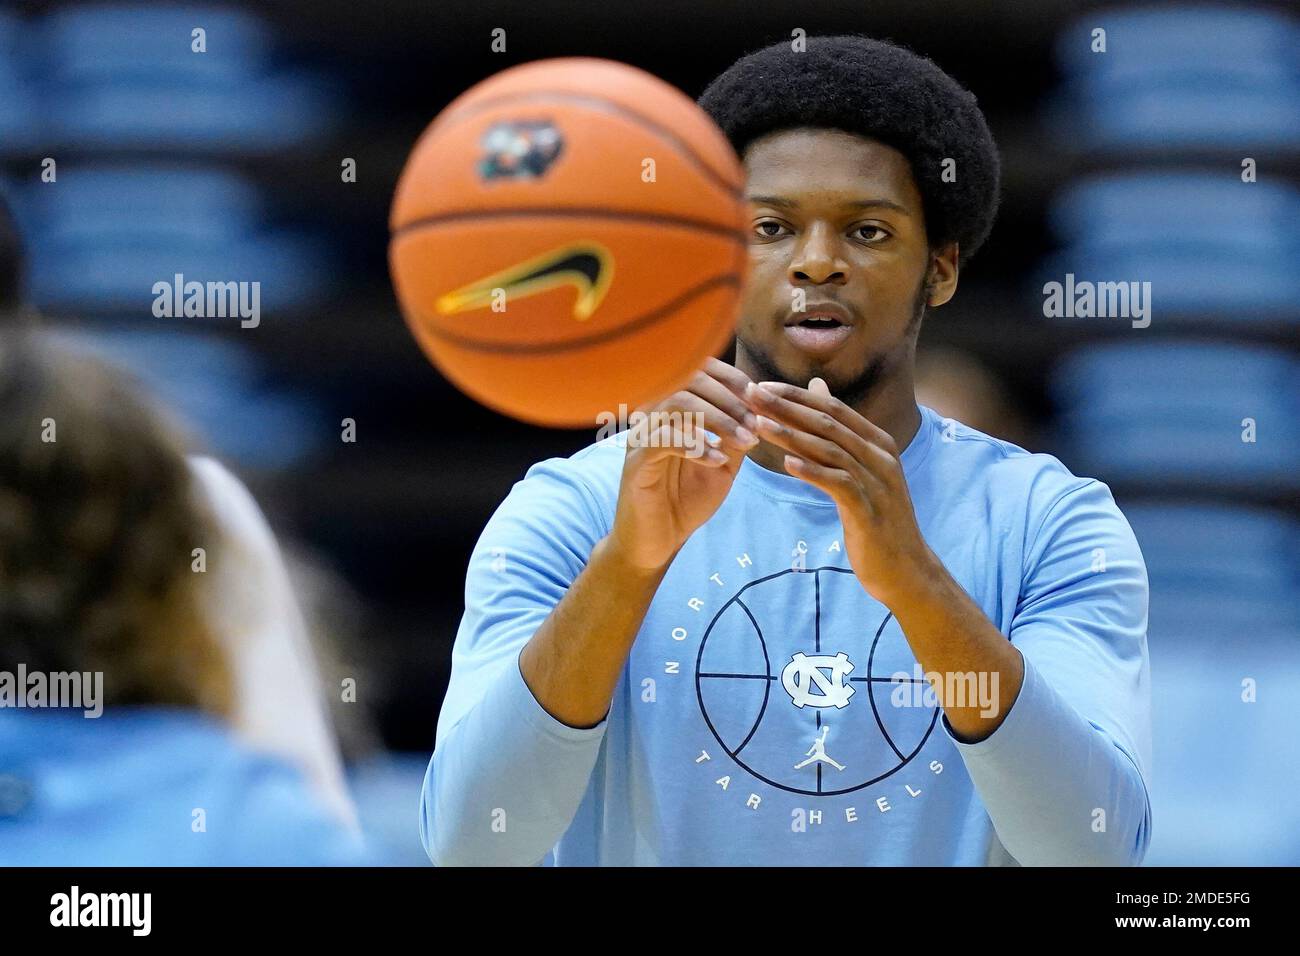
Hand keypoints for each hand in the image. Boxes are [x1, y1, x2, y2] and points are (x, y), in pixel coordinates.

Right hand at [607, 358, 757, 571]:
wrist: (659, 542)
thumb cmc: (685, 500)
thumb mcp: (722, 464)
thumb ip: (735, 436)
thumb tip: (759, 409)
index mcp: (672, 410)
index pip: (696, 370)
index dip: (731, 377)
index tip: (759, 398)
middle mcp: (653, 415)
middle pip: (688, 379)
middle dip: (730, 398)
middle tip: (755, 423)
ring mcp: (641, 437)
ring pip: (677, 403)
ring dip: (718, 419)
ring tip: (743, 441)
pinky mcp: (635, 463)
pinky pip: (662, 439)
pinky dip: (696, 445)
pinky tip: (717, 461)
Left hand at [744, 377, 937, 604]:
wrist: (906, 569)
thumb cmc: (876, 517)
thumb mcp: (860, 469)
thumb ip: (838, 430)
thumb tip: (817, 387)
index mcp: (878, 443)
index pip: (833, 408)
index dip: (796, 395)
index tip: (761, 386)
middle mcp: (880, 457)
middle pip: (828, 423)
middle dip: (788, 406)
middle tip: (752, 393)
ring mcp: (877, 483)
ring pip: (830, 450)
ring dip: (792, 435)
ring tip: (759, 424)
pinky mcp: (868, 511)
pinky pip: (839, 485)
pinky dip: (813, 473)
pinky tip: (787, 466)